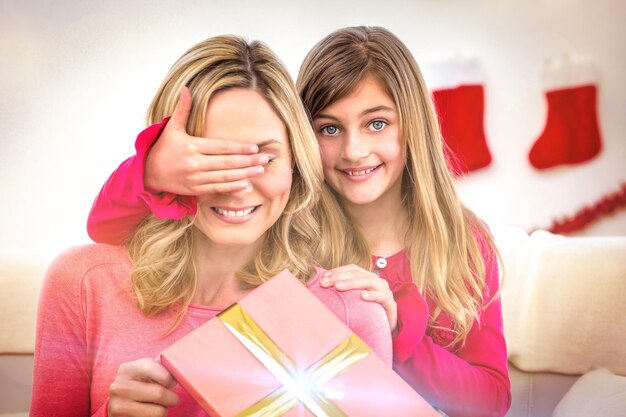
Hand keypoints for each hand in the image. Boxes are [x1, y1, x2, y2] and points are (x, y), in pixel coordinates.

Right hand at [108, 358, 178, 416]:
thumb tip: (179, 366)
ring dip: (164, 409)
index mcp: (127, 370)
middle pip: (159, 393)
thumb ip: (160, 366)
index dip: (168, 376)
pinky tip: (150, 412)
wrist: (118, 403)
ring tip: (160, 405)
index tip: (172, 382)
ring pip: (159, 411)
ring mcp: (119, 406)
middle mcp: (119, 387)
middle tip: (172, 398)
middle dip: (172, 397)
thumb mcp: (144, 370)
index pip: (150, 368)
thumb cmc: (138, 383)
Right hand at [145, 86, 269, 194]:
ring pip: (224, 177)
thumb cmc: (163, 148)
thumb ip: (182, 109)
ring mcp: (195, 178)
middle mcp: (195, 163)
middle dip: (248, 161)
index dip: (239, 148)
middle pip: (226, 163)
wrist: (148, 173)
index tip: (254, 148)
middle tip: (265, 160)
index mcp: (192, 146)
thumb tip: (185, 88)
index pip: (221, 147)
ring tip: (259, 171)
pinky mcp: (195, 190)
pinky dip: (232, 188)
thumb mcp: (171, 128)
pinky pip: (217, 189)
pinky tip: (246, 186)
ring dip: (244, 175)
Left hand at [321, 264, 397, 334]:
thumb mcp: (353, 300)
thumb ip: (343, 290)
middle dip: (340, 277)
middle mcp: (377, 281)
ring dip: (352, 283)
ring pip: (369, 282)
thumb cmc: (366, 312)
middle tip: (326, 283)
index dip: (338, 271)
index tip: (323, 277)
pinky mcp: (390, 304)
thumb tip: (322, 284)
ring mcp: (385, 291)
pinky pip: (382, 296)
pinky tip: (362, 296)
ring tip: (338, 286)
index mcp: (368, 277)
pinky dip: (372, 295)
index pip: (352, 269)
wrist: (385, 328)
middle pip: (358, 274)